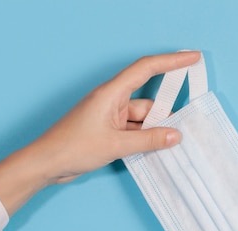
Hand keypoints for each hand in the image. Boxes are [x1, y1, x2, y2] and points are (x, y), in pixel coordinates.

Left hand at [0, 51, 200, 215]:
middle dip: (164, 114)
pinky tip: (154, 150)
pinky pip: (134, 131)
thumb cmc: (73, 147)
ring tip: (167, 146)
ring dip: (153, 131)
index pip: (146, 69)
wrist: (45, 164)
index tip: (192, 57)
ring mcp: (110, 117)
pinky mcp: (108, 131)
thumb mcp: (116, 145)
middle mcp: (112, 101)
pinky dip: (144, 139)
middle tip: (181, 128)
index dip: (171, 61)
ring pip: (142, 119)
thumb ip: (149, 141)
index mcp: (111, 93)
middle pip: (147, 101)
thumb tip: (175, 136)